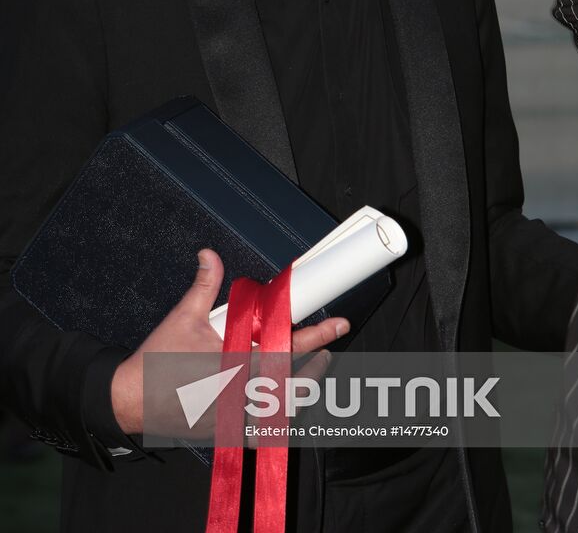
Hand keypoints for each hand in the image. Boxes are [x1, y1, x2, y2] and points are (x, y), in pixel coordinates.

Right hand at [111, 249, 349, 434]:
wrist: (129, 401)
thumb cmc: (156, 360)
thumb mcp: (182, 317)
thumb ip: (204, 285)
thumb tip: (210, 254)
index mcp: (235, 361)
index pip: (287, 347)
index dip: (318, 335)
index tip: (338, 324)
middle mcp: (240, 393)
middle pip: (296, 383)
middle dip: (317, 365)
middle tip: (328, 349)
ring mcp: (235, 417)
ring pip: (284, 409)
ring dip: (301, 389)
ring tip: (312, 371)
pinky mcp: (226, 432)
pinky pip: (263, 428)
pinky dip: (277, 414)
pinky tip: (283, 400)